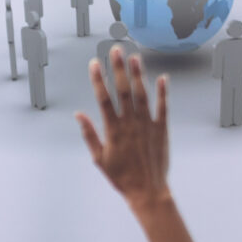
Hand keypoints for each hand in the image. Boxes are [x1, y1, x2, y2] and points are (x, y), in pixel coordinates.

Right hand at [76, 44, 172, 209]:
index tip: (94, 63)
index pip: (104, 99)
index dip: (98, 80)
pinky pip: (163, 108)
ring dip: (139, 75)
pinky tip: (163, 78)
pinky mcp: (161, 130)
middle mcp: (130, 124)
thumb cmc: (121, 177)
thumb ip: (89, 135)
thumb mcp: (99, 158)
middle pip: (124, 91)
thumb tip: (79, 114)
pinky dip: (163, 93)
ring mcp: (147, 126)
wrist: (148, 191)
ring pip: (142, 95)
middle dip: (119, 69)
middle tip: (116, 50)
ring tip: (135, 57)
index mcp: (113, 131)